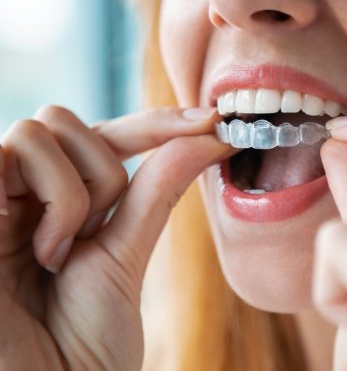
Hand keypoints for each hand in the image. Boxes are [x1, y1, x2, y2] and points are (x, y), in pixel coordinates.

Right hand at [0, 105, 229, 369]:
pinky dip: (47, 200)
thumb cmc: (86, 340)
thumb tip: (207, 136)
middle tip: (90, 237)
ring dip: (70, 196)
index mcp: (60, 201)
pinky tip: (35, 249)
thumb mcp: (127, 254)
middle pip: (65, 120)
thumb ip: (157, 190)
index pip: (105, 136)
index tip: (211, 121)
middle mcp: (23, 193)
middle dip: (99, 174)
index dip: (155, 123)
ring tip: (55, 256)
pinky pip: (4, 156)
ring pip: (39, 131)